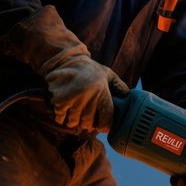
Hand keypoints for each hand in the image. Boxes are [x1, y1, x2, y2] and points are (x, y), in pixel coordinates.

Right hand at [0, 6, 128, 131]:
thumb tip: (127, 96)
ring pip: (73, 122)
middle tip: (84, 119)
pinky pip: (60, 117)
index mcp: (102, 91)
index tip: (100, 125)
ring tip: (73, 112)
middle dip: (86, 124)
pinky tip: (63, 108)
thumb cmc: (88, 69)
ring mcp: (73, 99)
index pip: (106, 119)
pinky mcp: (59, 100)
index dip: (103, 125)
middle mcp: (88, 96)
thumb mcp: (106, 73)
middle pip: (88, 123)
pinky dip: (60, 116)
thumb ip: (118, 85)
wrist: (64, 59)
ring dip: (72, 120)